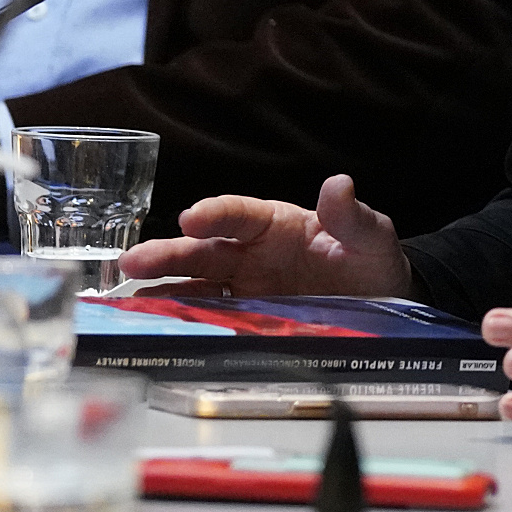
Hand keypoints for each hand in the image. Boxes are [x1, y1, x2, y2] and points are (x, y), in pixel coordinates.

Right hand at [118, 174, 412, 294]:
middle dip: (168, 254)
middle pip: (204, 250)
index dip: (214, 214)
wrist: (382, 305)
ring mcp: (246, 288)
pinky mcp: (247, 320)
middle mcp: (253, 254)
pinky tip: (156, 327)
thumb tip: (339, 185)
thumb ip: (353, 216)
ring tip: (130, 301)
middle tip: (132, 262)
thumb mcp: (371, 238)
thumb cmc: (371, 261)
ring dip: (163, 290)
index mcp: (277, 224)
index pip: (239, 214)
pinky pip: (210, 318)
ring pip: (197, 285)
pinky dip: (182, 321)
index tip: (191, 219)